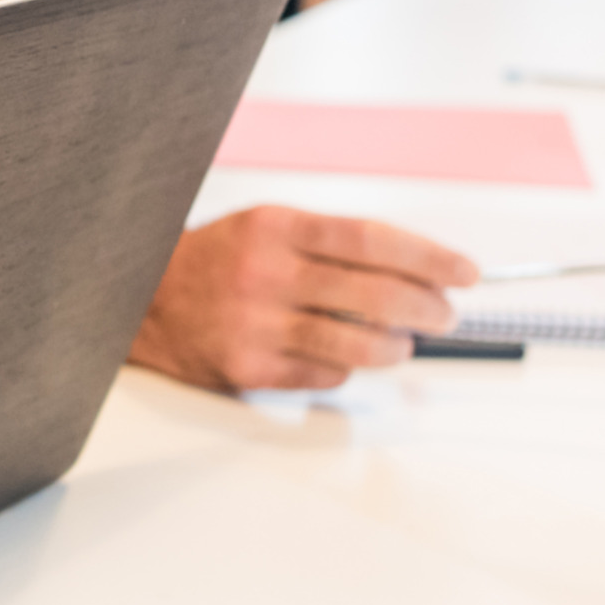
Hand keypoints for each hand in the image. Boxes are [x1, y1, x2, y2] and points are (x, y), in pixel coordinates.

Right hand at [127, 206, 477, 393]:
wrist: (140, 299)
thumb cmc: (215, 261)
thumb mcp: (266, 228)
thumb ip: (331, 246)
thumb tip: (413, 273)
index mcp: (275, 228)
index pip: (372, 240)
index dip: (428, 257)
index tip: (463, 272)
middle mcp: (266, 274)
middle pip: (376, 295)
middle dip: (428, 309)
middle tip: (445, 315)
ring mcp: (258, 325)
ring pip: (359, 346)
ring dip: (396, 347)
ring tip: (401, 343)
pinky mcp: (251, 368)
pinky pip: (325, 376)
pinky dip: (345, 368)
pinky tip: (341, 356)